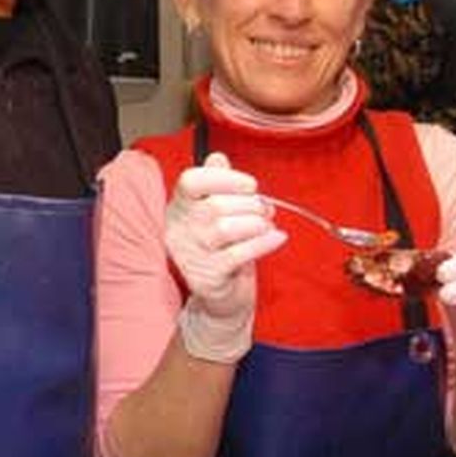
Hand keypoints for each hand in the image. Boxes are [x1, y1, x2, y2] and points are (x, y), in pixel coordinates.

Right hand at [166, 152, 287, 362]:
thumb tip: (218, 158)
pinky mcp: (206, 277)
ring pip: (226, 228)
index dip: (224, 178)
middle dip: (251, 205)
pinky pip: (238, 254)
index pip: (191, 181)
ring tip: (266, 227)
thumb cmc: (222, 251)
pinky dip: (263, 243)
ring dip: (256, 225)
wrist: (222, 299)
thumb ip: (216, 185)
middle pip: (215, 205)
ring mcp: (190, 255)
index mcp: (179, 208)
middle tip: (266, 211)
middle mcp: (178, 230)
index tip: (250, 186)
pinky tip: (276, 239)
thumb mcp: (219, 213)